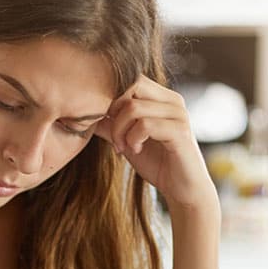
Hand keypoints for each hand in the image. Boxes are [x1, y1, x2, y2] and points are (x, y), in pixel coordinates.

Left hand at [94, 75, 217, 210]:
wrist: (183, 189)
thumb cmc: (157, 163)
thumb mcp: (126, 140)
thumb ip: (109, 125)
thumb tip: (84, 113)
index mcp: (161, 97)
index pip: (129, 79)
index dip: (110, 99)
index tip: (105, 123)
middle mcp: (172, 100)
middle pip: (130, 86)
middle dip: (113, 111)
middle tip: (113, 136)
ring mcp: (178, 114)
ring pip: (133, 108)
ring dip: (120, 131)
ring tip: (122, 147)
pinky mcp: (180, 131)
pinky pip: (145, 125)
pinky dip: (133, 139)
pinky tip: (135, 150)